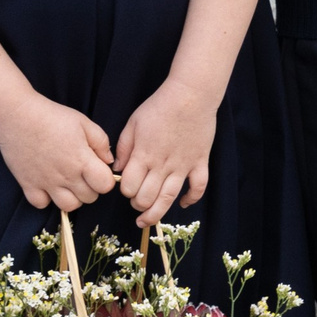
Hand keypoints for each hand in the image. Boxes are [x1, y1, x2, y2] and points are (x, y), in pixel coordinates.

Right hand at [0, 95, 116, 211]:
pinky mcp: (28, 185)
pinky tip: (48, 185)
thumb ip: (101, 143)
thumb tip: (109, 161)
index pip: (105, 185)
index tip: (99, 170)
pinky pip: (41, 204)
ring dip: (73, 197)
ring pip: (68, 206)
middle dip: (92, 188)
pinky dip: (46, 199)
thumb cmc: (53, 117)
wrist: (17, 116)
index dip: (106, 180)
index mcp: (82, 160)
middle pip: (89, 198)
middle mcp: (66, 176)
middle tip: (84, 174)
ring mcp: (46, 182)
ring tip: (69, 183)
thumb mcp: (84, 123)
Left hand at [113, 76, 216, 224]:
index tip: (124, 187)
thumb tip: (117, 169)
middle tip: (136, 203)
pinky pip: (198, 187)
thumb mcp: (132, 124)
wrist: (191, 96)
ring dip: (156, 213)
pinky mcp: (200, 162)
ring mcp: (183, 166)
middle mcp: (162, 165)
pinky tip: (183, 204)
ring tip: (148, 220)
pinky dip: (191, 199)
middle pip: (146, 198)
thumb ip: (123, 148)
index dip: (123, 191)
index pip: (128, 186)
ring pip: (169, 198)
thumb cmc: (159, 107)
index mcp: (143, 155)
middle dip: (137, 205)